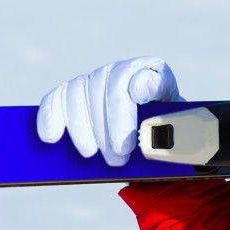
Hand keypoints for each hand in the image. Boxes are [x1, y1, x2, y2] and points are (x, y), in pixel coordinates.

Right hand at [36, 57, 180, 165]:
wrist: (151, 133)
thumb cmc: (165, 135)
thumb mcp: (179, 133)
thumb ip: (175, 132)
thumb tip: (158, 135)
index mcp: (156, 75)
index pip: (147, 76)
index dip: (141, 86)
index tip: (139, 98)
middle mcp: (124, 71)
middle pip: (110, 88)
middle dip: (111, 125)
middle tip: (117, 158)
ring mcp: (97, 79)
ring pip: (80, 93)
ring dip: (82, 127)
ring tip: (89, 155)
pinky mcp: (74, 92)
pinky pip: (57, 98)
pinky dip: (50, 116)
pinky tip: (51, 138)